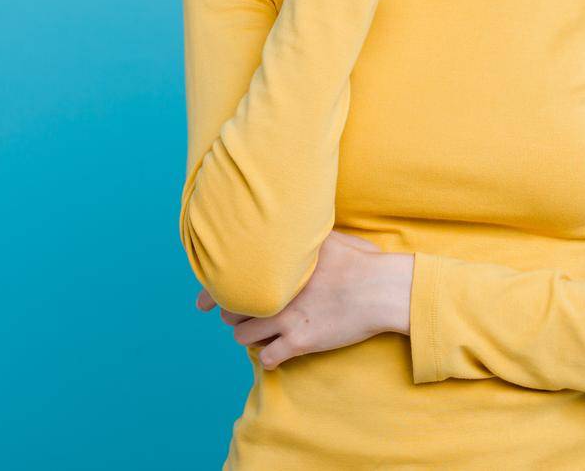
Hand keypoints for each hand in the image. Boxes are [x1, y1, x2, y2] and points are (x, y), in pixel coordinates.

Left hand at [194, 231, 414, 369]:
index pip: (229, 279)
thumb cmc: (362, 261)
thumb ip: (302, 237)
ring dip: (250, 336)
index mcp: (278, 265)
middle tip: (248, 315)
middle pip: (232, 311)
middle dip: (237, 314)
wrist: (383, 289)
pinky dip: (269, 357)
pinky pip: (267, 358)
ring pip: (243, 337)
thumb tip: (292, 225)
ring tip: (264, 332)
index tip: (201, 302)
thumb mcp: (328, 237)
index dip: (210, 292)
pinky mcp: (299, 342)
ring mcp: (285, 318)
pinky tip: (278, 352)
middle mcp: (275, 291)